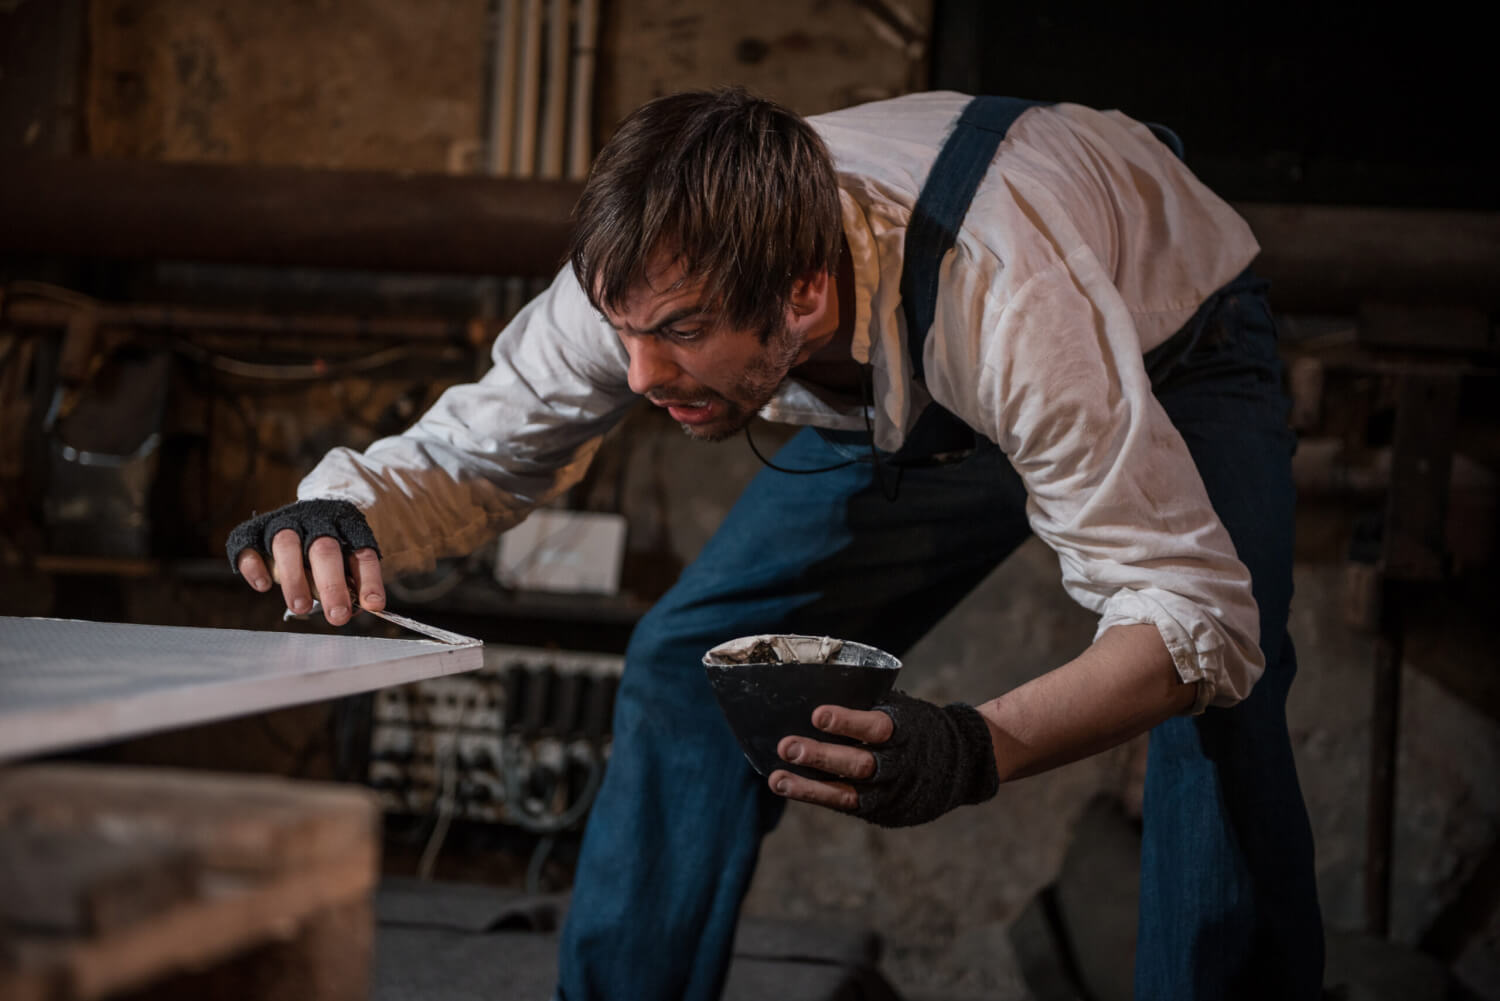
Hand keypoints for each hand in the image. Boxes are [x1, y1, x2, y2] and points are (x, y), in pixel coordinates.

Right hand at [227, 499, 384, 625]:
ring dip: (295, 579)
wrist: (304, 511)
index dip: (369, 580)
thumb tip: (356, 608)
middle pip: (325, 550)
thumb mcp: (347, 557)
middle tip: (338, 616)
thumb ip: (352, 581)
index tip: (373, 605)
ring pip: (287, 545)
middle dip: (332, 585)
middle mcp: (315, 520)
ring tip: (302, 608)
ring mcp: (283, 523)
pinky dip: (255, 567)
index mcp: (346, 526)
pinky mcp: (254, 530)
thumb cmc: (331, 546)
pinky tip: (264, 587)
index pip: (361, 553)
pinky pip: (250, 546)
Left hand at [768, 690, 1000, 827]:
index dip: (847, 721)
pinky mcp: (881, 810)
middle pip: (858, 764)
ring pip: (847, 791)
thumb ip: (866, 703)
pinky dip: (815, 795)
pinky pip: (844, 804)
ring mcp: (890, 792)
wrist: (961, 763)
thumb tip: (815, 683)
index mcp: (906, 731)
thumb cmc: (915, 726)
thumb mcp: (900, 708)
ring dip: (809, 785)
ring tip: (777, 778)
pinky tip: (788, 785)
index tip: (817, 714)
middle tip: (786, 745)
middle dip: (820, 756)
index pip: (876, 727)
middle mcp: (899, 765)